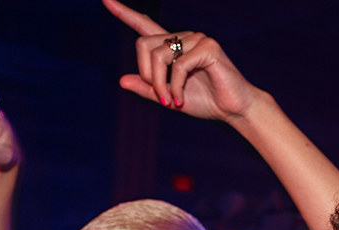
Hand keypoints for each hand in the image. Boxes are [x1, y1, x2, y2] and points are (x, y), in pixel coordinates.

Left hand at [103, 0, 259, 121]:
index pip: (144, 25)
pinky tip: (181, 99)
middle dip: (147, 75)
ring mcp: (196, 39)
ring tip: (172, 101)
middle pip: (144, 45)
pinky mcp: (208, 47)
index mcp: (172, 46)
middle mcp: (183, 37)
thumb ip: (147, 89)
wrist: (233, 109)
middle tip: (161, 98)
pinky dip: (176, 86)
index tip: (105, 0)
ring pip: (159, 56)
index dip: (123, 12)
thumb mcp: (169, 98)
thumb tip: (121, 80)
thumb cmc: (205, 102)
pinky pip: (179, 66)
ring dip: (160, 85)